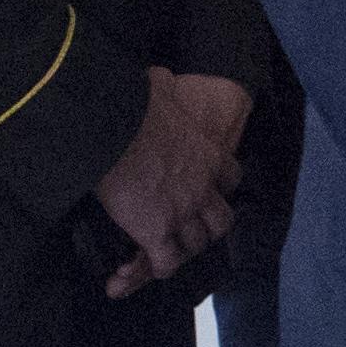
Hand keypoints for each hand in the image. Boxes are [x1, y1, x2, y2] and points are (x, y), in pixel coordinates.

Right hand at [89, 68, 249, 291]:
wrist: (114, 128)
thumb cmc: (135, 103)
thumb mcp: (159, 88)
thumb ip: (164, 88)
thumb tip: (155, 76)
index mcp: (208, 153)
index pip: (231, 175)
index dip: (221, 184)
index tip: (212, 186)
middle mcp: (203, 188)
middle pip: (222, 220)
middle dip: (210, 227)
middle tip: (194, 230)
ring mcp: (182, 213)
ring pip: (197, 245)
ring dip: (183, 249)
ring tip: (167, 253)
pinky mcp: (156, 232)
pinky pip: (164, 263)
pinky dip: (154, 269)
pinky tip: (140, 271)